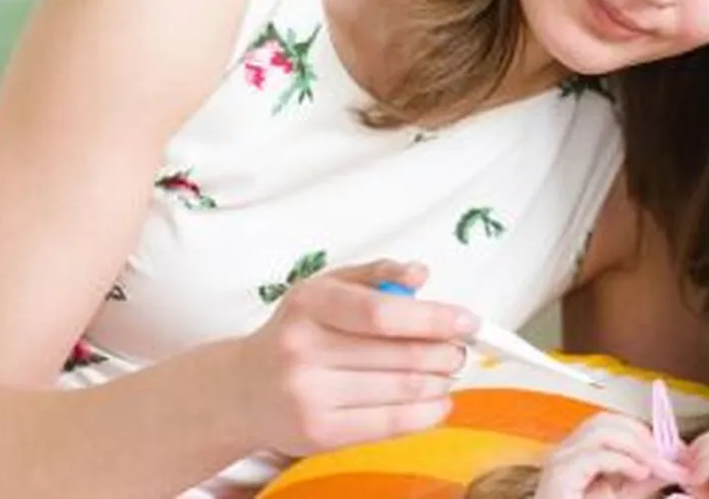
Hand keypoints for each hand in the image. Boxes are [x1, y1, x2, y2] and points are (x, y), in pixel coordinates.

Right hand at [234, 259, 475, 455]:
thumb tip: (420, 274)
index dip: (433, 318)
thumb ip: (374, 275)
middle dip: (444, 352)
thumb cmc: (296, 333)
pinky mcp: (318, 434)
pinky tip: (438, 403)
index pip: (382, 313)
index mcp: (309, 304)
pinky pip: (389, 425)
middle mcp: (304, 350)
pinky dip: (427, 414)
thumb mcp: (324, 289)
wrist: (241, 390)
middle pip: (400, 355)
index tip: (467, 321)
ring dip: (439, 382)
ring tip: (445, 373)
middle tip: (458, 350)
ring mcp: (309, 396)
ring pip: (401, 391)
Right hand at [534, 412, 682, 498]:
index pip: (610, 423)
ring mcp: (560, 460)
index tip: (672, 448)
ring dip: (636, 445)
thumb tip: (674, 465)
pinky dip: (623, 461)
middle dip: (640, 433)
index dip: (642, 430)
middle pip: (604, 420)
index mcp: (578, 451)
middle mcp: (566, 450)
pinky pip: (596, 456)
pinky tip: (639, 473)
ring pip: (601, 431)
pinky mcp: (560, 475)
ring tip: (655, 465)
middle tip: (665, 455)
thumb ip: (646, 479)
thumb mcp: (625, 495)